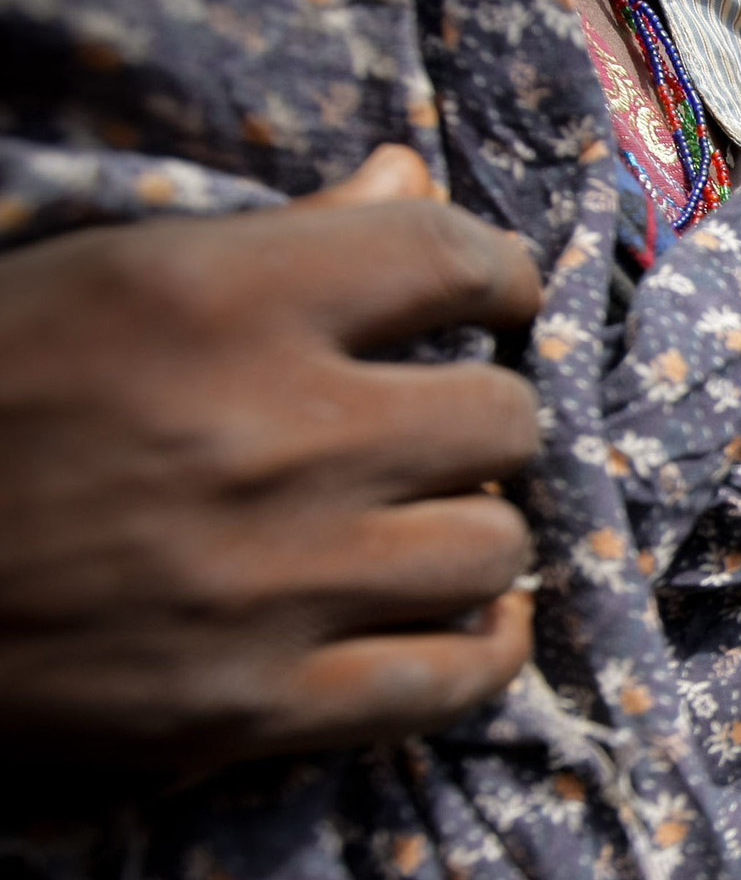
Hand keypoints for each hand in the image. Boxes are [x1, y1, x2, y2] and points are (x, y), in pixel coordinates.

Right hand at [0, 146, 543, 774]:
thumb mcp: (99, 278)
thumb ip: (278, 234)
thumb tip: (412, 174)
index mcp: (214, 297)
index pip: (449, 256)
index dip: (501, 276)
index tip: (496, 300)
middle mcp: (267, 436)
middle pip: (500, 419)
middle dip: (484, 418)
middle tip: (441, 432)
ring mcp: (270, 582)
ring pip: (494, 549)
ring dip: (476, 532)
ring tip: (427, 526)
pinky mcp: (255, 705)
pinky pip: (455, 680)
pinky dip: (484, 649)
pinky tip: (472, 622)